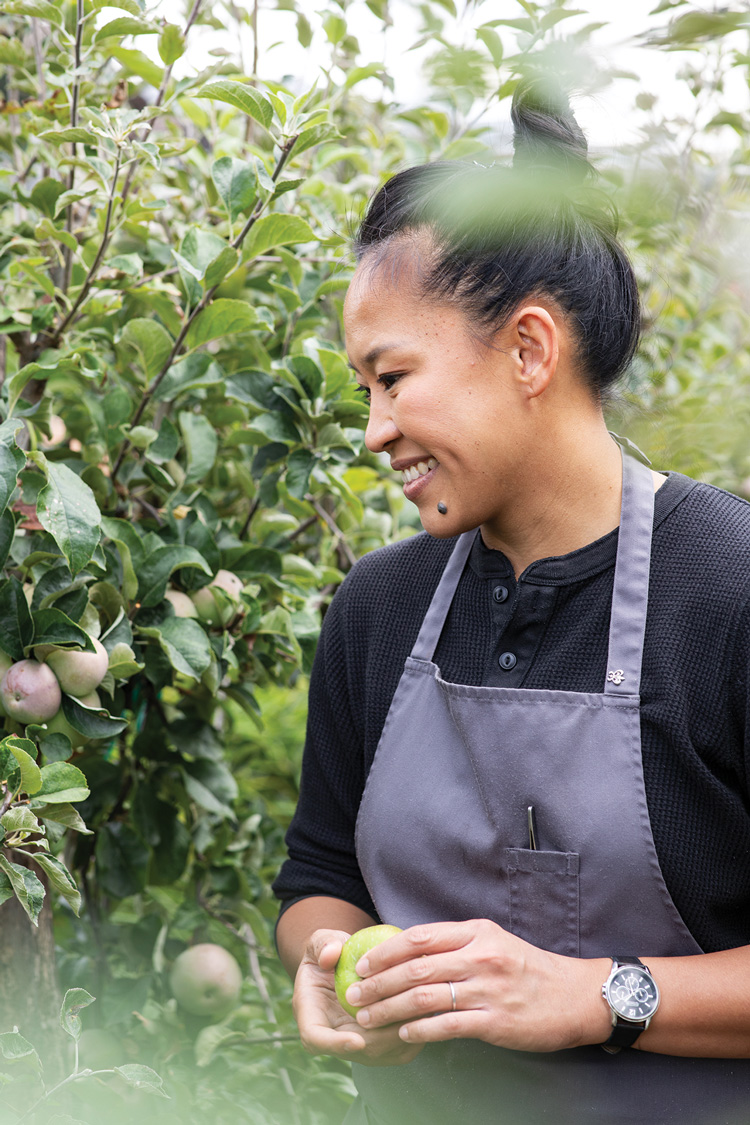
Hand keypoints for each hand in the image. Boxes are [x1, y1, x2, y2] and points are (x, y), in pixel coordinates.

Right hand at [292, 928, 423, 1066]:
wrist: (344, 965)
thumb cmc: (330, 952)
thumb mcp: (321, 941)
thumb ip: (323, 945)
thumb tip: (331, 954)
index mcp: (311, 1015)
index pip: (316, 1039)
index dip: (335, 1044)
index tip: (356, 1040)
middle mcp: (334, 1037)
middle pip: (360, 1051)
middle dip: (385, 1036)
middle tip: (408, 1014)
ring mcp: (358, 1045)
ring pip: (384, 1053)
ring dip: (404, 1033)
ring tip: (423, 1008)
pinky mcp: (380, 1045)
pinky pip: (400, 1049)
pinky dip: (414, 1032)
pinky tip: (427, 1010)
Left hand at [344, 919, 610, 1052]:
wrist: (575, 996)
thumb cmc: (529, 969)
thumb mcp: (495, 942)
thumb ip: (458, 944)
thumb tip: (411, 951)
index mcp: (476, 932)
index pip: (420, 937)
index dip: (386, 951)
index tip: (363, 962)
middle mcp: (479, 956)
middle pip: (415, 968)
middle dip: (378, 982)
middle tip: (354, 993)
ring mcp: (487, 989)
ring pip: (424, 997)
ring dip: (389, 1008)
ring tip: (368, 1017)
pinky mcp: (495, 1021)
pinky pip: (447, 1025)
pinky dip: (420, 1030)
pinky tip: (404, 1034)